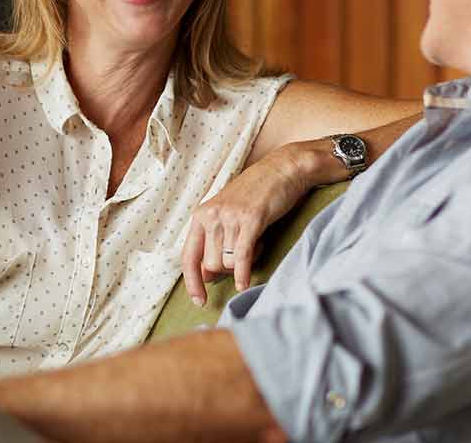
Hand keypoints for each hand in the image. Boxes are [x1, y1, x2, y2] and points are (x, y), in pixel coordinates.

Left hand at [181, 142, 319, 302]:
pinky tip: (245, 285)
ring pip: (228, 262)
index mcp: (201, 215)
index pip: (188, 256)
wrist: (282, 169)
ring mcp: (230, 217)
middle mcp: (211, 216)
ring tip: (256, 244)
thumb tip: (205, 276)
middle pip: (212, 264)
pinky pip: (242, 256)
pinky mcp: (251, 220)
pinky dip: (243, 274)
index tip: (198, 301)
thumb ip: (214, 243)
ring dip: (243, 264)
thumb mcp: (227, 216)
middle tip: (246, 252)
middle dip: (229, 269)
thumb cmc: (257, 195)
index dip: (192, 282)